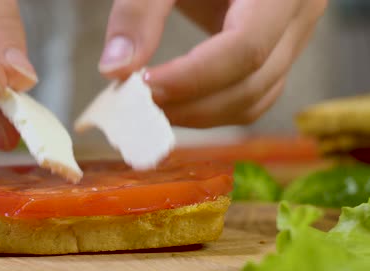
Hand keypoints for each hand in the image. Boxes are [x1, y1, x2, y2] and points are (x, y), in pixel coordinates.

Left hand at [99, 0, 326, 127]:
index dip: (192, 76)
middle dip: (192, 103)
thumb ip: (139, 10)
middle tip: (137, 105)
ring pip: (256, 98)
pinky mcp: (278, 51)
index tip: (142, 85)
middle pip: (253, 81)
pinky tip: (174, 103)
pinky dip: (214, 108)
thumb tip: (116, 71)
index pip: (245, 46)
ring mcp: (295, 35)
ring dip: (201, 114)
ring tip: (152, 106)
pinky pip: (254, 95)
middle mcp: (300, 11)